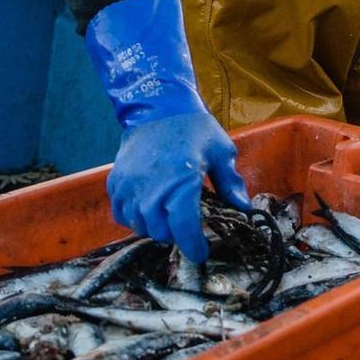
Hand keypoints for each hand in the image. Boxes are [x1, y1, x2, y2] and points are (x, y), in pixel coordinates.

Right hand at [82, 0, 247, 262]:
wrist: (158, 106)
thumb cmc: (193, 128)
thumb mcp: (221, 151)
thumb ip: (231, 183)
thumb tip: (243, 208)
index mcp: (181, 182)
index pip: (185, 228)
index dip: (194, 246)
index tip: (201, 253)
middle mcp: (152, 188)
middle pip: (161, 231)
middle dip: (176, 234)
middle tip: (187, 226)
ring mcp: (130, 186)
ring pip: (140, 225)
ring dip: (155, 227)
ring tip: (168, 216)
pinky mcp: (116, 182)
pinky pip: (122, 213)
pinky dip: (134, 217)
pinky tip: (148, 209)